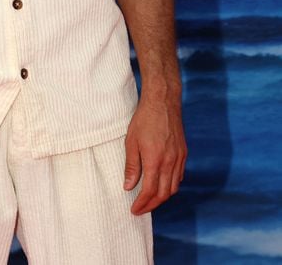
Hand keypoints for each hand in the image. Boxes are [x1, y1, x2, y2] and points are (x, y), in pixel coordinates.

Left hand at [123, 94, 186, 214]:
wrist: (163, 101)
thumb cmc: (144, 119)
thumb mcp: (131, 141)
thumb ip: (131, 166)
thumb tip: (128, 187)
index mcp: (155, 161)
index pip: (149, 191)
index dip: (142, 204)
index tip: (134, 210)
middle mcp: (170, 162)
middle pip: (163, 194)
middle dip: (151, 205)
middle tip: (141, 209)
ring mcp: (179, 158)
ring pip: (173, 187)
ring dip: (162, 197)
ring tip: (150, 199)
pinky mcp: (183, 153)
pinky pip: (179, 176)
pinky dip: (170, 185)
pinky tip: (162, 184)